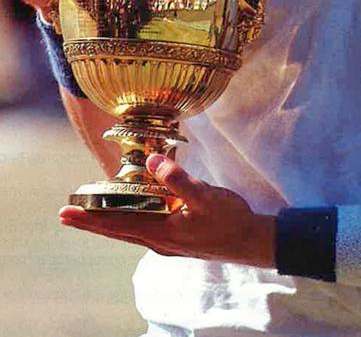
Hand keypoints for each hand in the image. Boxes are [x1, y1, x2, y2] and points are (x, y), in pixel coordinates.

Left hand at [58, 154, 275, 267]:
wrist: (251, 242)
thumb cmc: (229, 220)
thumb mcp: (205, 196)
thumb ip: (178, 179)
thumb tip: (152, 162)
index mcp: (160, 232)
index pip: (116, 224)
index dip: (90, 218)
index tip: (67, 213)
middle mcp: (158, 241)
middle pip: (116, 230)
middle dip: (91, 222)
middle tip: (65, 214)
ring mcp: (167, 241)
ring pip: (129, 230)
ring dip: (107, 221)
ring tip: (91, 211)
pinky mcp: (176, 237)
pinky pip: (144, 227)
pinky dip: (129, 219)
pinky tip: (132, 209)